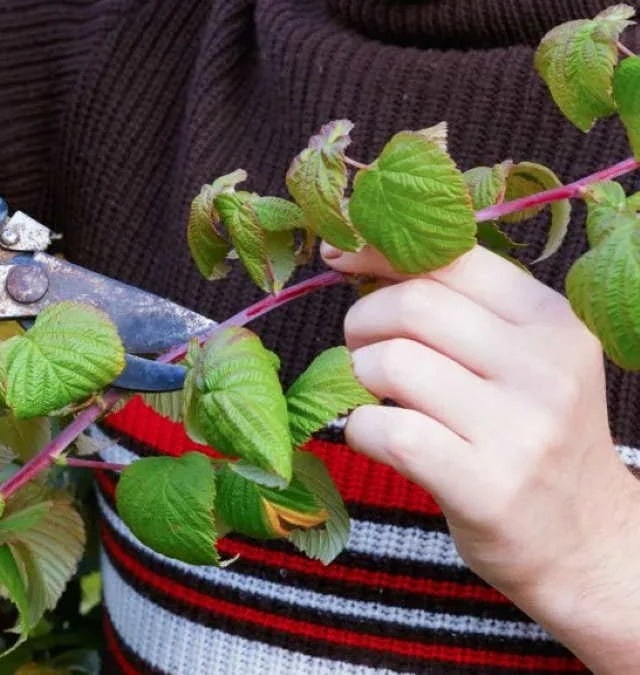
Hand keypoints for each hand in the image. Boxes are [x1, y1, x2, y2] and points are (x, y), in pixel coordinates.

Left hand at [322, 243, 639, 671]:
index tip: (342, 258)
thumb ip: (461, 309)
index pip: (452, 257)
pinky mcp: (485, 485)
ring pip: (392, 363)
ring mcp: (519, 429)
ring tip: (372, 396)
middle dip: (362, 322)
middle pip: (413, 304)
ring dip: (357, 376)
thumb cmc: (532, 438)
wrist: (586, 542)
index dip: (382, 252)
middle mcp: (545, 367)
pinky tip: (374, 436)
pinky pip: (385, 430)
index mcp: (553, 321)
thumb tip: (360, 255)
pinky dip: (359, 428)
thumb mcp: (523, 360)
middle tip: (361, 349)